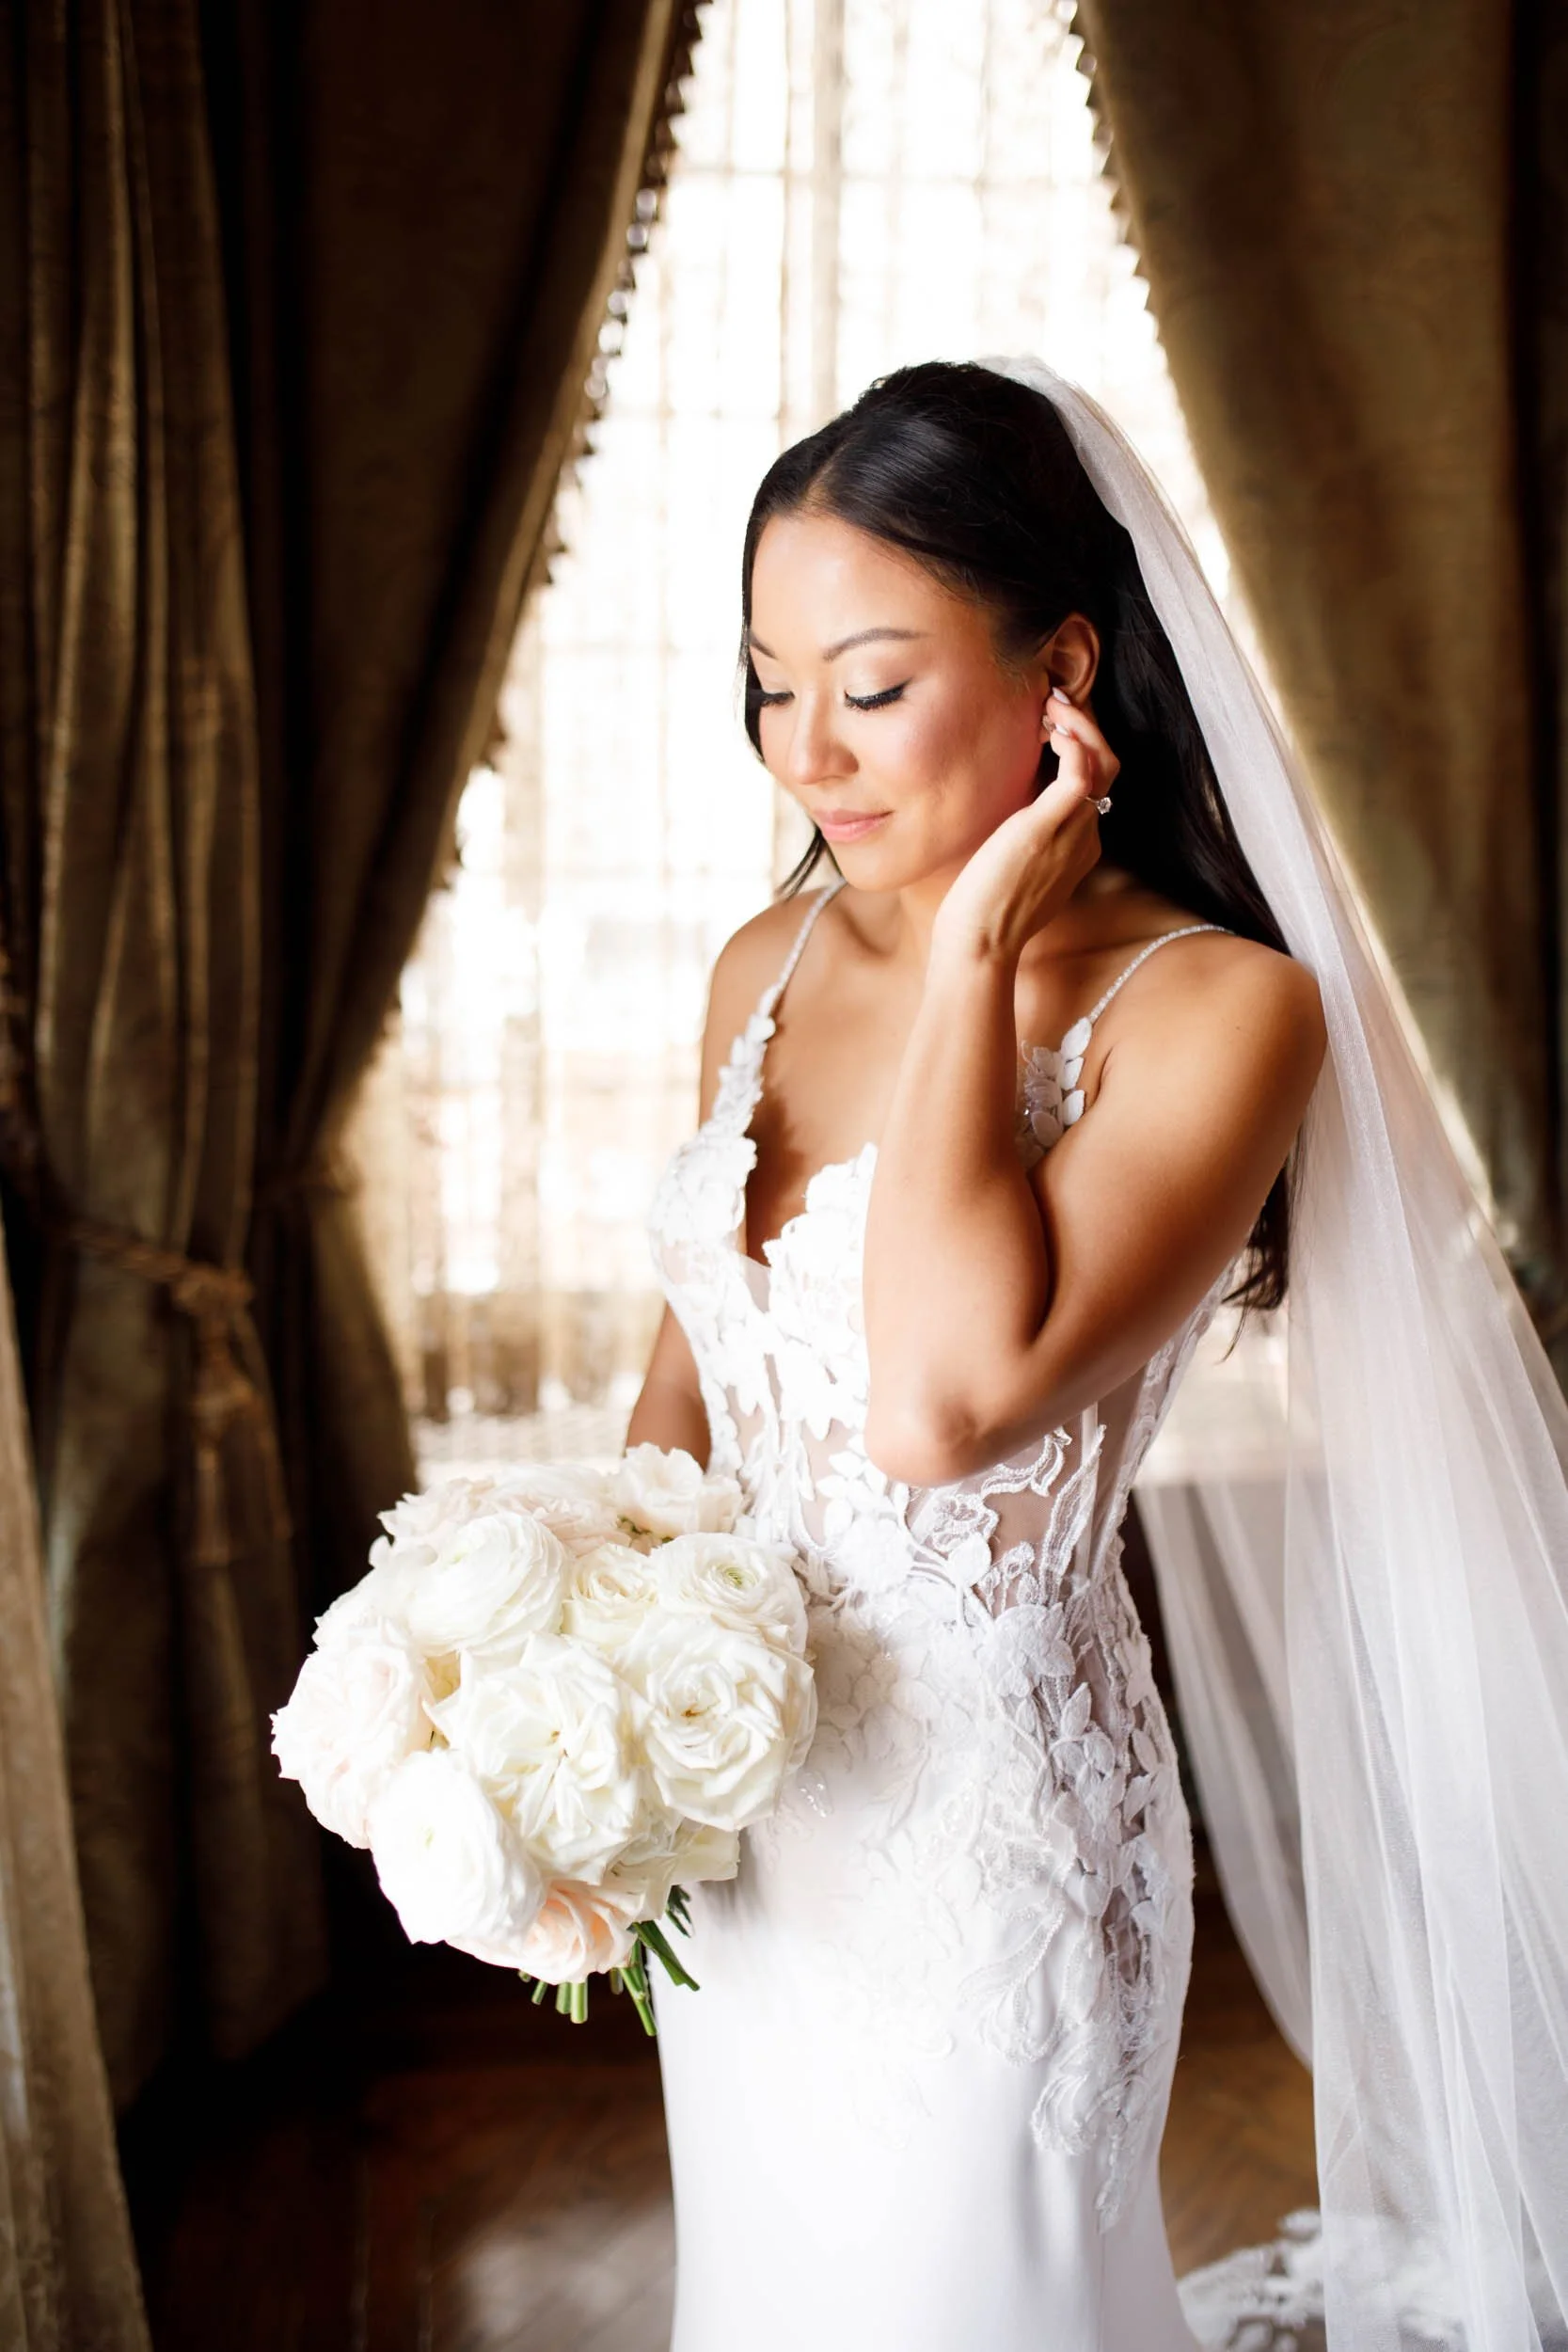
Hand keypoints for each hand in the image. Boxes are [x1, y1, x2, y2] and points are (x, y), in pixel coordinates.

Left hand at [932, 692, 1120, 964]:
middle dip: (1087, 728)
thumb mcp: (1011, 863)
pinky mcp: (1050, 827)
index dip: (1079, 747)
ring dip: (1081, 726)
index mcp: (1079, 846)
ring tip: (1052, 706)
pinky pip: (1081, 774)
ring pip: (1103, 764)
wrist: (979, 942)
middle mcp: (1085, 837)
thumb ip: (1022, 833)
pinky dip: (1074, 743)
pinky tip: (1051, 730)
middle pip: (1107, 769)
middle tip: (1054, 703)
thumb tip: (1009, 809)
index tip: (1050, 724)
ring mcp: (1074, 832)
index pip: (1095, 784)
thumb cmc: (983, 909)